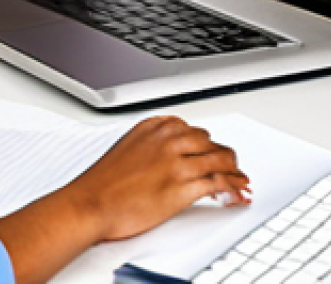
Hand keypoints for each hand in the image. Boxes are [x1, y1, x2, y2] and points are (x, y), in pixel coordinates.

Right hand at [64, 116, 250, 241]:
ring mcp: (178, 162)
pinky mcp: (184, 187)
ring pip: (220, 159)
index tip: (211, 150)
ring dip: (234, 170)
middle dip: (222, 155)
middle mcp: (170, 139)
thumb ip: (151, 144)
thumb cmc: (103, 182)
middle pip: (209, 142)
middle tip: (230, 165)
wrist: (90, 203)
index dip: (206, 144)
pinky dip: (233, 187)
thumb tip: (166, 154)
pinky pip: (218, 183)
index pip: (192, 129)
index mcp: (156, 125)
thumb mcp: (129, 147)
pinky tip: (237, 191)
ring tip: (240, 178)